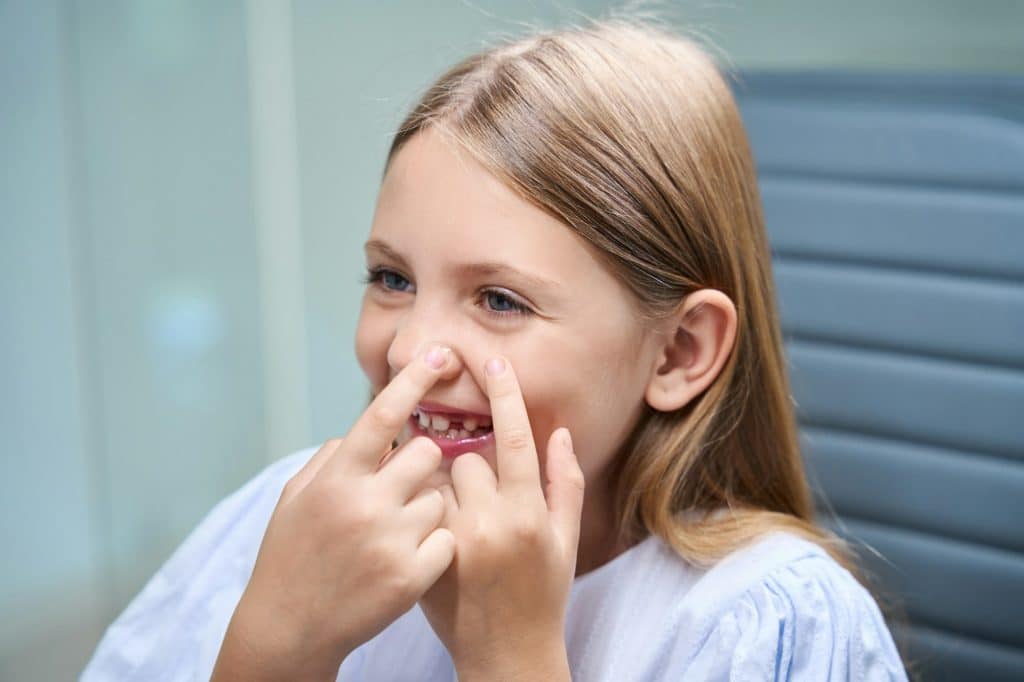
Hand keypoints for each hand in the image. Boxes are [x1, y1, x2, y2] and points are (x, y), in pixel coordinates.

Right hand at [212, 345, 456, 681]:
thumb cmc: (292, 555)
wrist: (289, 629)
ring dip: (426, 510)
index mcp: (335, 477)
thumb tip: (367, 431)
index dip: (413, 379)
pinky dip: (435, 546)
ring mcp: (390, 541)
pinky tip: (405, 560)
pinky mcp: (411, 576)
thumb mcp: (296, 497)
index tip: (441, 353)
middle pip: (427, 453)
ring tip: (393, 536)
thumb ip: (333, 458)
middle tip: (399, 490)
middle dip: (421, 465)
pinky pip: (447, 539)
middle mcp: (364, 503)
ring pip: (440, 498)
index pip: (382, 415)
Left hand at [419, 356, 584, 680]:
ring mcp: (451, 544)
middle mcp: (489, 525)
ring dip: (445, 487)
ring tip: (461, 519)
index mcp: (528, 515)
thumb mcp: (566, 541)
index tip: (491, 358)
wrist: (506, 655)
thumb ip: (565, 484)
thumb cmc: (543, 595)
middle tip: (481, 497)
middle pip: (465, 457)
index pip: (513, 438)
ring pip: (436, 482)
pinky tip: (433, 532)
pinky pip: (417, 510)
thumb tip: (559, 433)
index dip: (503, 393)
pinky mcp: (424, 559)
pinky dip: (425, 510)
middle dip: (470, 465)